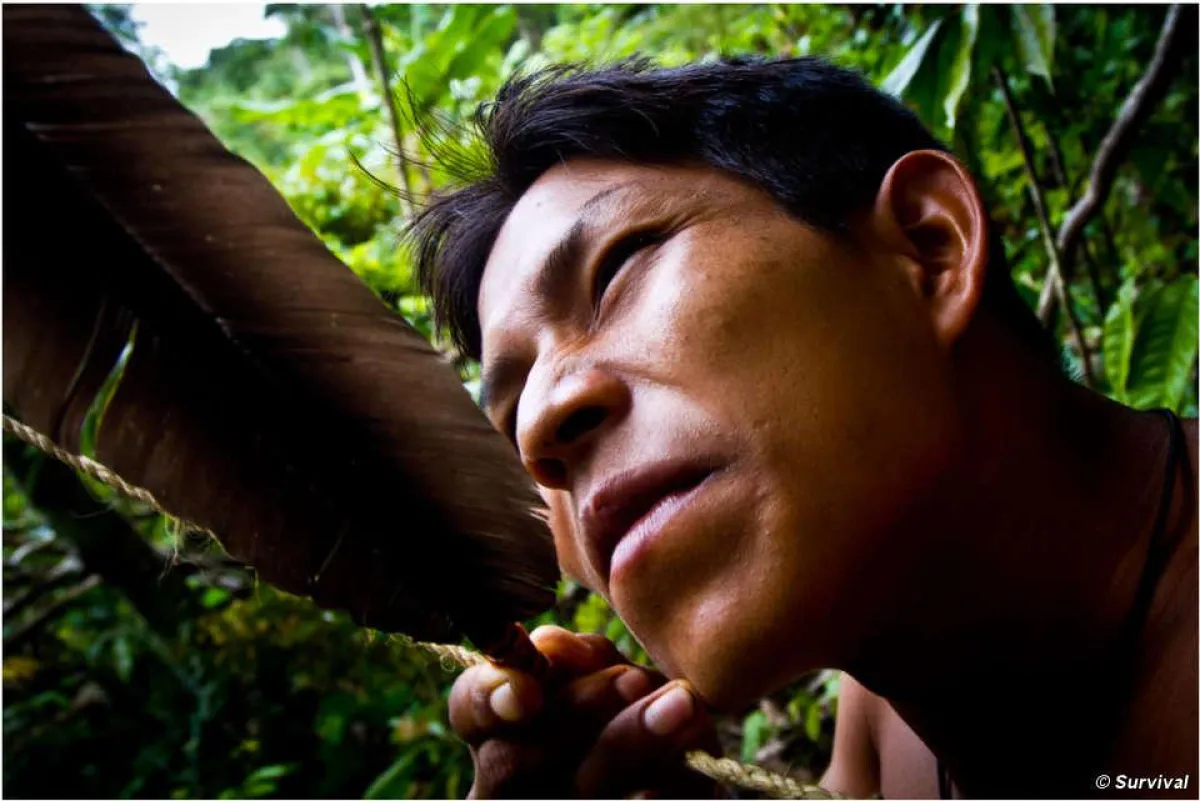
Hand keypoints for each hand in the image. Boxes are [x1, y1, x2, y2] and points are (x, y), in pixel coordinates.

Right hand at [449, 625, 721, 797]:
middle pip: (511, 761)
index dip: (490, 697)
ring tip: (682, 703)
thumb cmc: (639, 714)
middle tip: (633, 678)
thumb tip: (554, 648)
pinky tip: (682, 770)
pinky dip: (659, 791)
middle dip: (577, 712)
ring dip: (630, 742)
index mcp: (498, 733)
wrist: (686, 782)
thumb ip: (581, 658)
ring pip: (576, 791)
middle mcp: (508, 787)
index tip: (527, 690)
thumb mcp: (610, 676)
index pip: (469, 710)